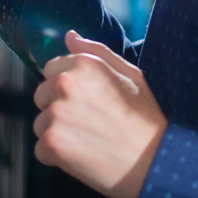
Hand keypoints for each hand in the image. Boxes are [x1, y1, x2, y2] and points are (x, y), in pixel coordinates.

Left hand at [33, 32, 166, 197]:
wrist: (156, 161)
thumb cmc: (147, 118)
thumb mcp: (130, 75)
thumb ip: (96, 52)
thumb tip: (70, 36)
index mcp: (84, 64)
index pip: (52, 70)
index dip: (68, 88)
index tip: (87, 103)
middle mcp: (65, 84)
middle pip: (42, 96)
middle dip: (59, 109)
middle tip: (90, 124)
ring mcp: (56, 114)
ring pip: (41, 124)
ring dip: (58, 135)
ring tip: (90, 142)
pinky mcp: (51, 143)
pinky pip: (41, 150)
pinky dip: (57, 157)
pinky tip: (83, 157)